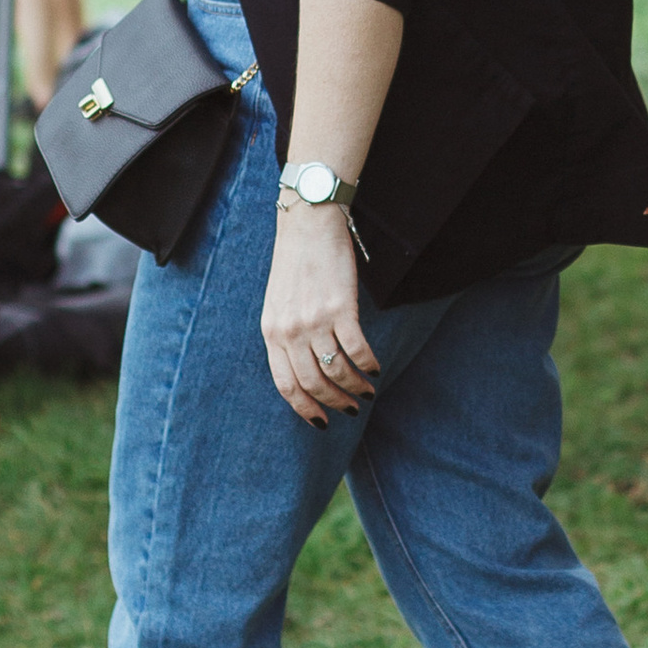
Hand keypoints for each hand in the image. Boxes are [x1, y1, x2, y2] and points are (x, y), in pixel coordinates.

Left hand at [259, 202, 378, 425]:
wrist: (308, 225)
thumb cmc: (296, 264)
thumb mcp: (278, 305)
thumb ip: (285, 337)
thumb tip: (305, 372)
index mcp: (271, 333)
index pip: (286, 385)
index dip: (305, 409)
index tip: (322, 422)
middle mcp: (290, 331)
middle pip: (313, 384)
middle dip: (334, 403)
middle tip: (351, 410)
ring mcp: (315, 320)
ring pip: (336, 371)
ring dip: (355, 388)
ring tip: (367, 392)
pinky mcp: (340, 307)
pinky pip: (357, 350)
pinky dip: (368, 365)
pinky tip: (375, 368)